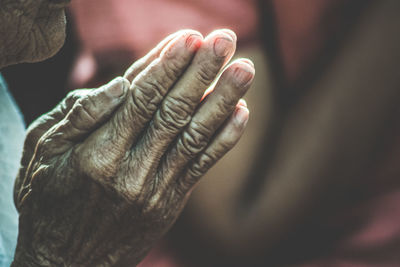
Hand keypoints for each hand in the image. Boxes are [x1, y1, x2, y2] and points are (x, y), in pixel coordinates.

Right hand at [12, 29, 253, 265]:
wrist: (68, 260)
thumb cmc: (49, 200)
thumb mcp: (43, 153)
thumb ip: (79, 116)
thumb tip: (121, 84)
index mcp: (96, 154)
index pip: (140, 100)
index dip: (168, 66)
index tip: (191, 38)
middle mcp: (130, 171)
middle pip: (173, 112)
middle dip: (202, 72)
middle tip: (225, 39)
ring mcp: (155, 189)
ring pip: (195, 136)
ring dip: (223, 99)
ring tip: (245, 69)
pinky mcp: (170, 202)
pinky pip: (201, 166)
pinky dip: (224, 139)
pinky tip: (241, 112)